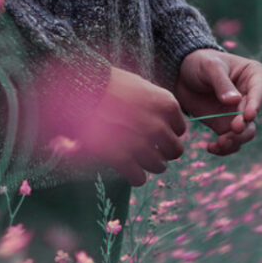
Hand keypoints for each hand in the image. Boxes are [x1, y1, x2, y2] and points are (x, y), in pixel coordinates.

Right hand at [74, 67, 186, 185]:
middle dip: (163, 152)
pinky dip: (134, 177)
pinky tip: (127, 169)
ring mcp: (141, 143)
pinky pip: (139, 178)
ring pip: (159, 167)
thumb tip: (166, 125)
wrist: (81, 87)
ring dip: (149, 165)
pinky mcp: (122, 158)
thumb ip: (157, 106)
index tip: (155, 131)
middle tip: (150, 149)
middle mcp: (158, 125)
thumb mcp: (141, 87)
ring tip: (136, 158)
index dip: (168, 132)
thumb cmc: (108, 84)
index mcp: (167, 104)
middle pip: (175, 151)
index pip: (180, 129)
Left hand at [173, 49, 261, 155]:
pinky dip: (223, 148)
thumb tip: (235, 101)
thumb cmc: (200, 62)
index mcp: (255, 76)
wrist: (181, 73)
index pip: (259, 92)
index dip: (255, 105)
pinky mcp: (225, 125)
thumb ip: (222, 83)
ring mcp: (239, 113)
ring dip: (235, 141)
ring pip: (245, 133)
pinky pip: (230, 141)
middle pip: (252, 117)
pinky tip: (211, 147)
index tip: (248, 116)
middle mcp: (251, 97)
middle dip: (243, 127)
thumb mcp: (210, 67)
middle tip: (232, 131)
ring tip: (219, 143)